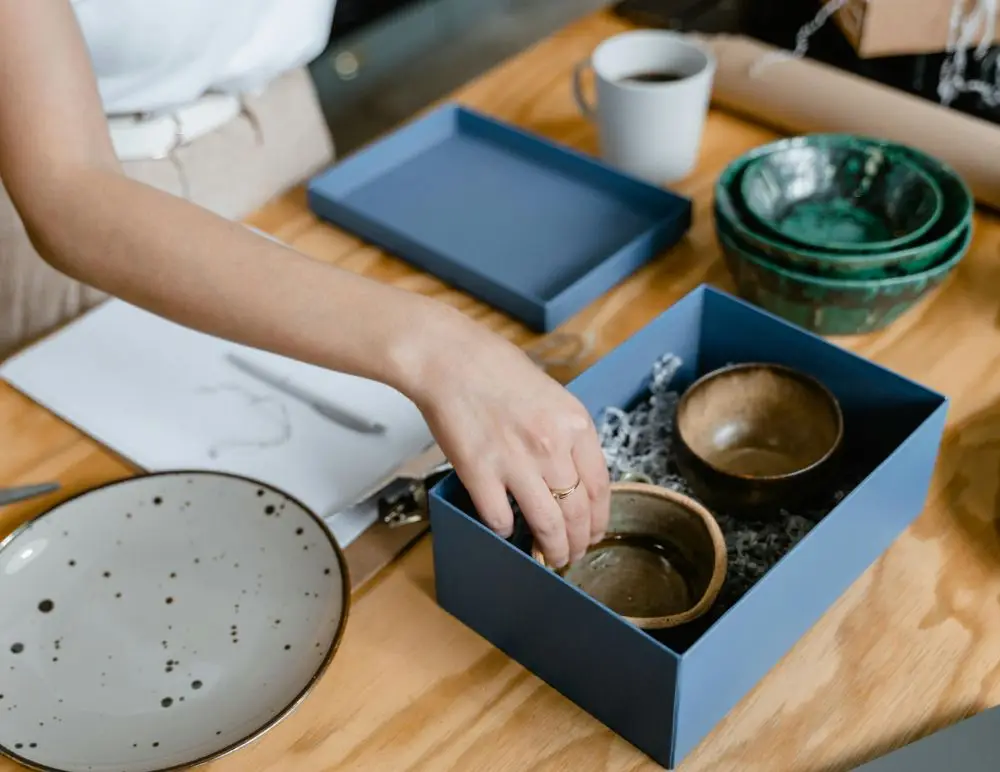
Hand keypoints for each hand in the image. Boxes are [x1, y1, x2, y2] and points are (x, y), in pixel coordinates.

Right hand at [405, 310, 610, 568]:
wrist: (449, 359)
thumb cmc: (495, 369)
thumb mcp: (551, 396)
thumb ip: (566, 435)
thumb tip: (571, 476)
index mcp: (575, 424)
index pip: (601, 487)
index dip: (599, 520)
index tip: (593, 533)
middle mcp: (553, 446)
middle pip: (577, 513)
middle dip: (577, 543)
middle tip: (571, 555)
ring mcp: (517, 462)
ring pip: (547, 524)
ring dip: (550, 549)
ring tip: (548, 557)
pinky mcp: (481, 474)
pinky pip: (501, 518)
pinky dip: (506, 530)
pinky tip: (506, 528)